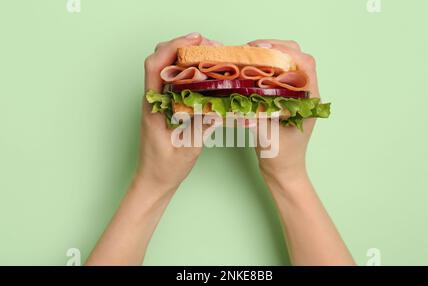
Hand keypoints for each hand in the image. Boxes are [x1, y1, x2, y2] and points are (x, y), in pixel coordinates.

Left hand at [138, 33, 218, 193]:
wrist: (153, 181)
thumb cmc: (165, 168)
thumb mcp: (186, 150)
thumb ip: (200, 128)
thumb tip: (216, 107)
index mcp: (153, 107)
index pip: (155, 67)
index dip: (172, 48)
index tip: (193, 40)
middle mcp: (152, 100)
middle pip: (159, 61)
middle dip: (180, 46)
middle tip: (206, 45)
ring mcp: (157, 103)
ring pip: (165, 69)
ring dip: (184, 57)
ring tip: (207, 55)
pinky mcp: (164, 108)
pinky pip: (173, 82)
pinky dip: (187, 72)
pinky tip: (203, 74)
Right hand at [248, 39, 319, 194]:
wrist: (283, 171)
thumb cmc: (281, 157)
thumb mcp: (267, 136)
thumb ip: (257, 116)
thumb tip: (242, 95)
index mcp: (309, 100)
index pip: (304, 63)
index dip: (284, 51)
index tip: (262, 50)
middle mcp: (305, 94)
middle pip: (296, 57)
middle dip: (274, 47)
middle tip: (251, 50)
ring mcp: (296, 95)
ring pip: (287, 63)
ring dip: (269, 55)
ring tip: (248, 57)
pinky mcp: (285, 98)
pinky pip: (277, 74)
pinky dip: (264, 67)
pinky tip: (250, 70)